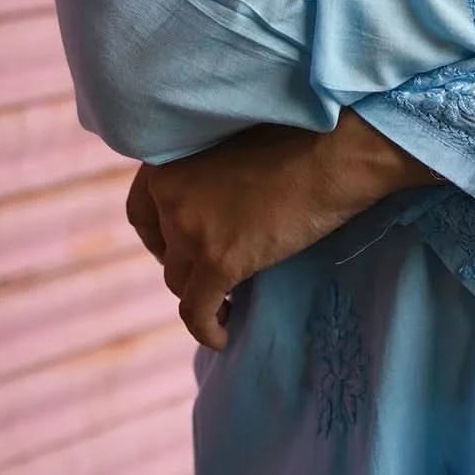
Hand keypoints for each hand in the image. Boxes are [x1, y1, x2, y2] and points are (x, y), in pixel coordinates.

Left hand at [125, 114, 443, 350]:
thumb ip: (206, 171)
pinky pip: (197, 311)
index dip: (158, 234)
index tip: (180, 245)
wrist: (334, 153)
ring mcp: (191, 229)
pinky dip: (207, 329)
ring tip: (229, 297)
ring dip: (200, 291)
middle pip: (163, 248)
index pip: (139, 211)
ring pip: (179, 281)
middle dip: (183, 262)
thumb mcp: (232, 143)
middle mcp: (169, 195)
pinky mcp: (220, 260)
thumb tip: (209, 206)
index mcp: (168, 161)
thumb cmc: (299, 137)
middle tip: (212, 267)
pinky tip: (223, 337)